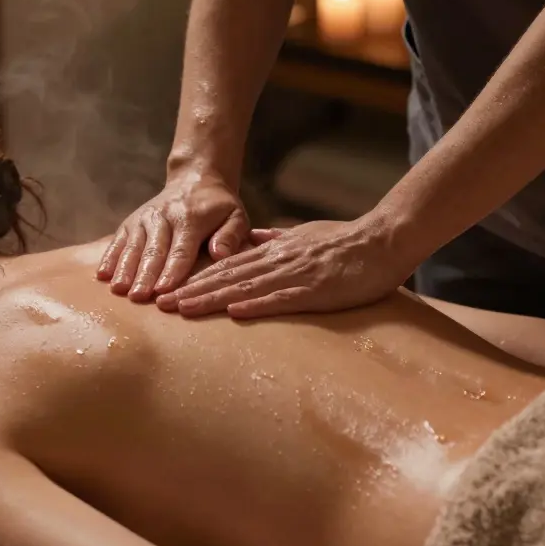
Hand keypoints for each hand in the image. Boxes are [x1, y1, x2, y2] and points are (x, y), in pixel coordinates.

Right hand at [97, 169, 248, 301]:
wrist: (194, 180)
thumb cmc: (217, 207)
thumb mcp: (235, 215)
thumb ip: (231, 235)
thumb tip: (220, 254)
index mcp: (191, 218)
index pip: (181, 249)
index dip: (172, 270)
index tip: (164, 290)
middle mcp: (164, 216)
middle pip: (154, 250)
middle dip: (145, 275)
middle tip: (138, 297)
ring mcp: (144, 218)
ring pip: (134, 246)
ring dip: (125, 269)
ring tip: (118, 290)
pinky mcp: (131, 221)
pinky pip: (119, 240)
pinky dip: (110, 257)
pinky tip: (102, 275)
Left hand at [155, 216, 419, 317]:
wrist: (383, 239)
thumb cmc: (345, 240)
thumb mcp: (302, 234)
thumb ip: (274, 239)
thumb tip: (250, 239)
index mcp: (274, 250)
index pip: (227, 265)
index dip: (196, 278)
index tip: (170, 289)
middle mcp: (278, 261)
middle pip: (226, 277)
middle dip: (192, 291)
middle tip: (161, 305)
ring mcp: (296, 275)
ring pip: (245, 287)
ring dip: (212, 299)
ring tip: (183, 309)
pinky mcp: (317, 289)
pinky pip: (282, 298)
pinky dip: (256, 304)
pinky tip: (234, 311)